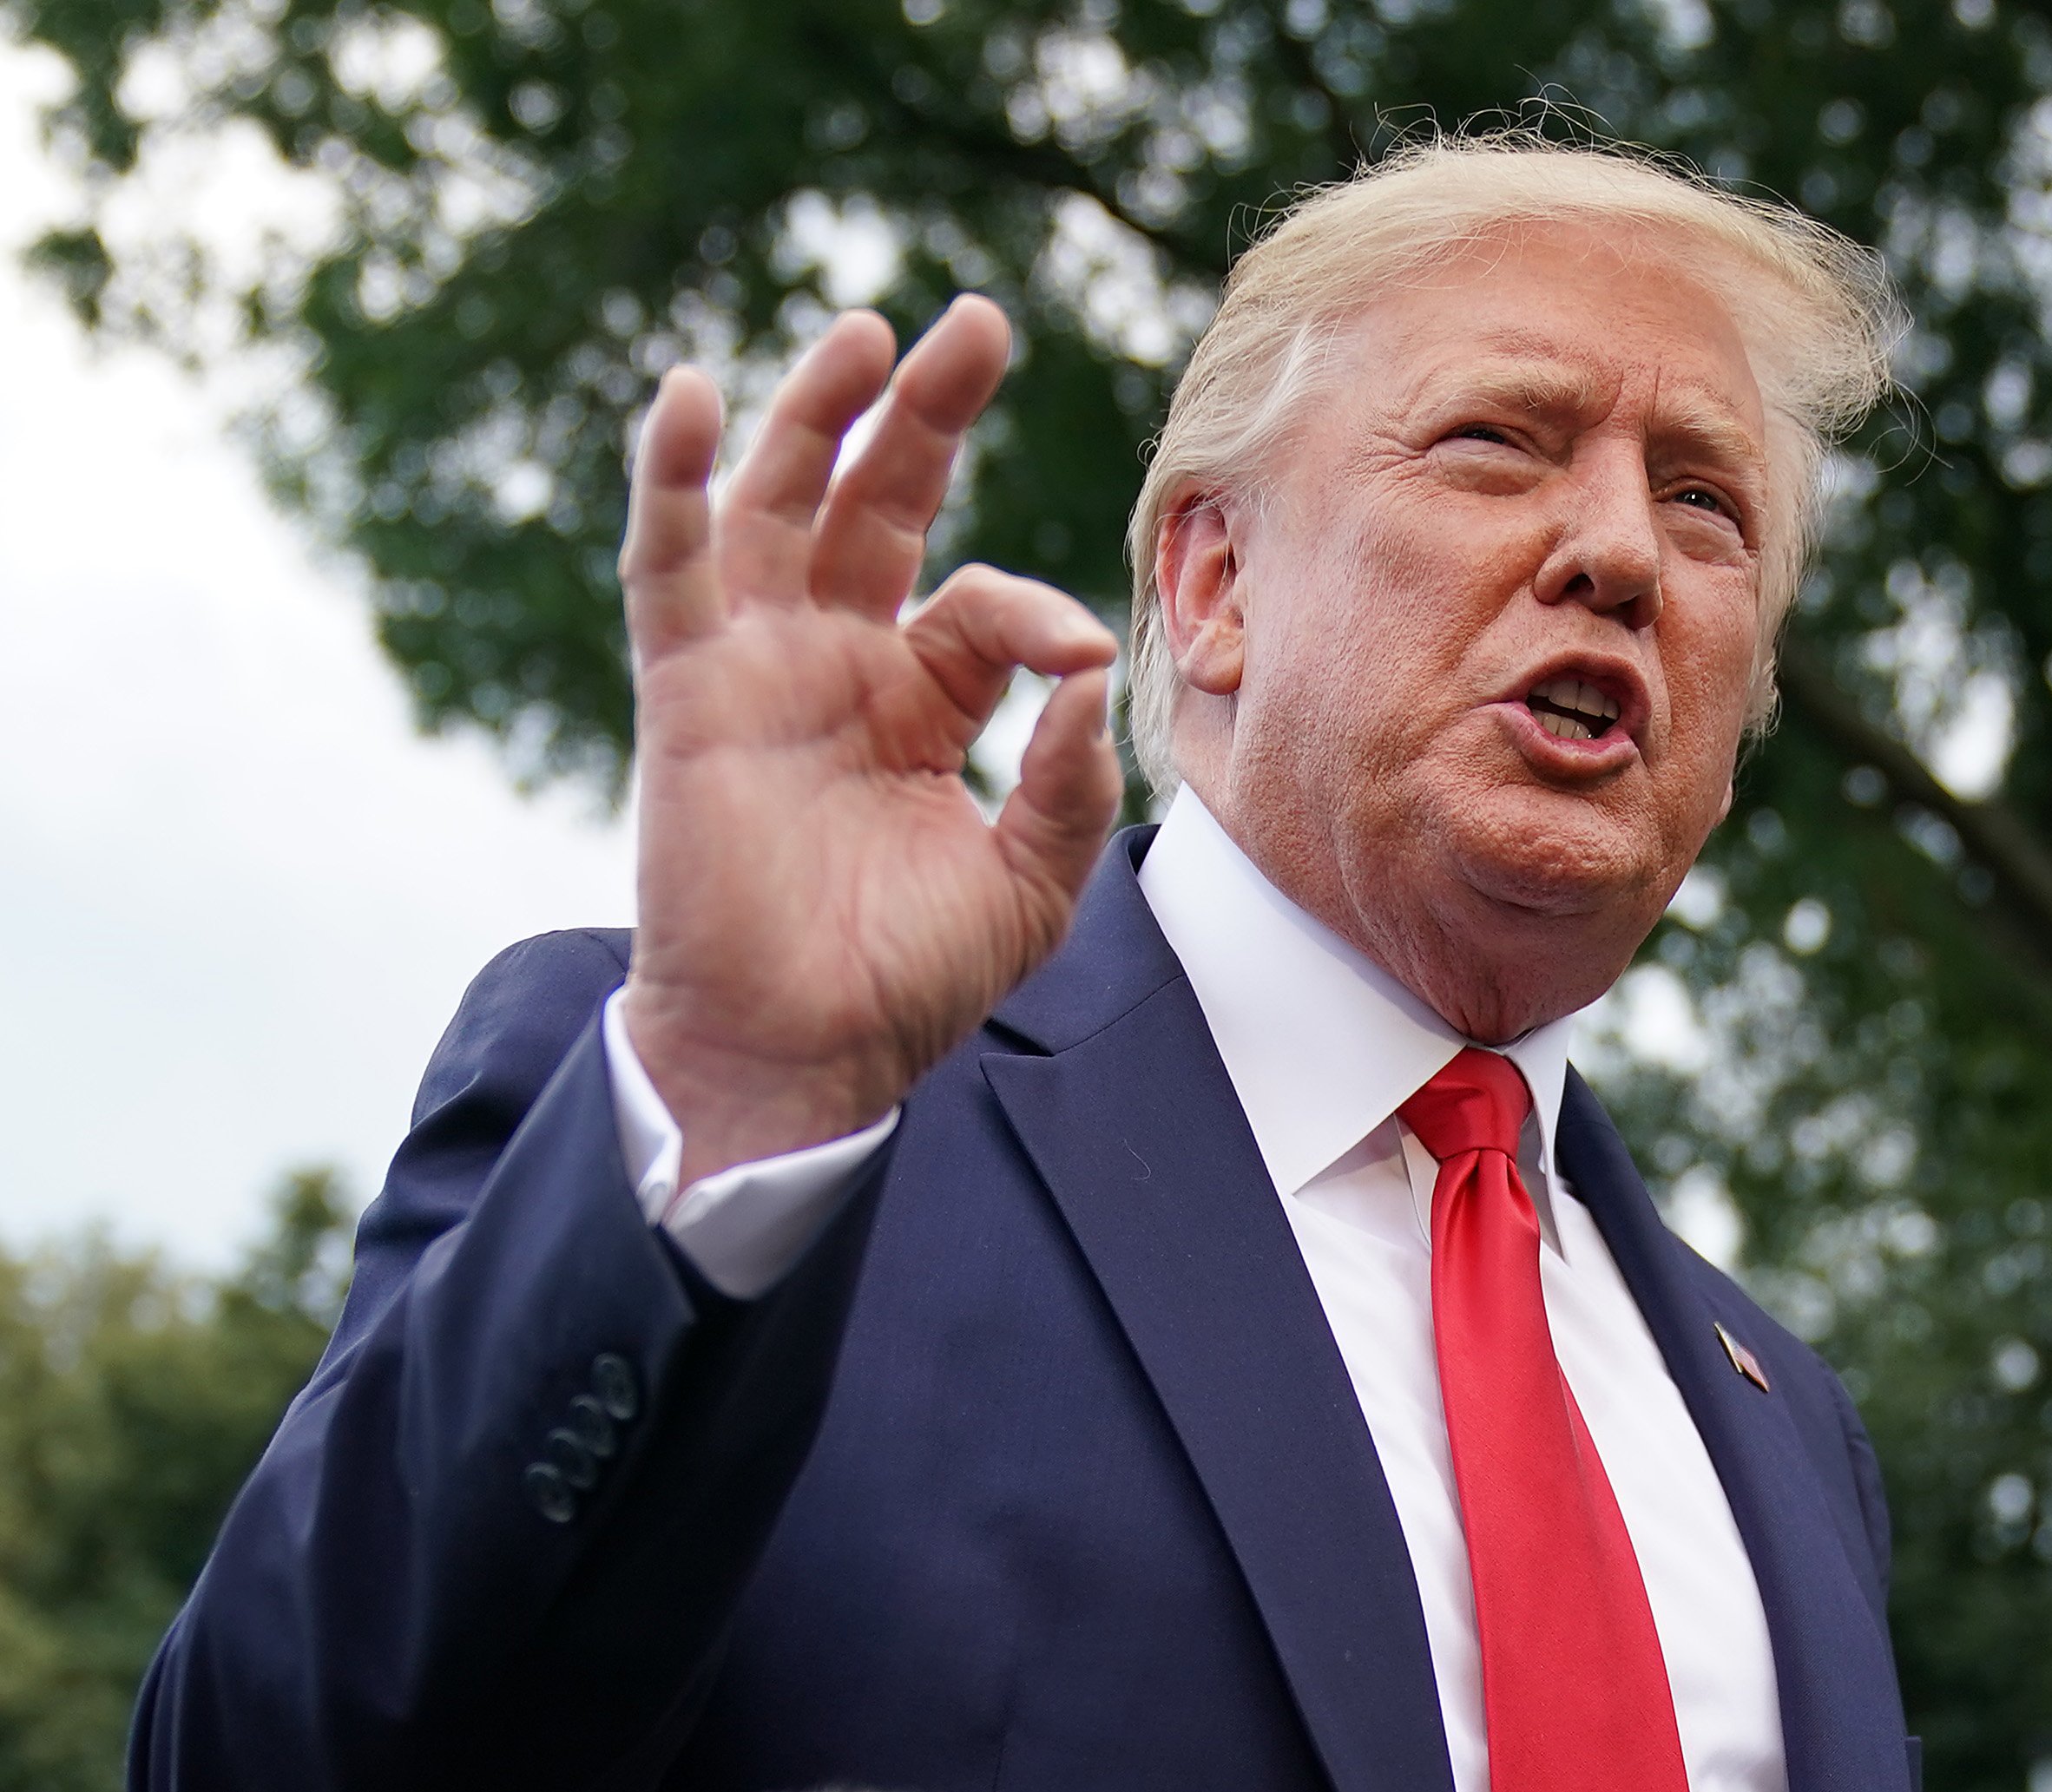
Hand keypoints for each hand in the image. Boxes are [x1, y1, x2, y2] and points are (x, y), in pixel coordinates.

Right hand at [616, 300, 1121, 1185]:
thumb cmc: (908, 981)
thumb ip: (1068, 784)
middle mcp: (840, 666)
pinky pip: (670, 568)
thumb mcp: (1029, 885)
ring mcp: (760, 669)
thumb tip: (1082, 675)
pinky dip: (675, 483)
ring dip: (815, 415)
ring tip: (868, 332)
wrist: (802, 1057)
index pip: (985, 609)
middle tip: (977, 321)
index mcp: (922, 702)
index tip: (1073, 656)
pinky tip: (693, 396)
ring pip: (780, 510)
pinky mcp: (691, 691)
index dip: (1034, 612)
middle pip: (880, 505)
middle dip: (925, 414)